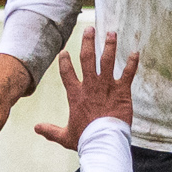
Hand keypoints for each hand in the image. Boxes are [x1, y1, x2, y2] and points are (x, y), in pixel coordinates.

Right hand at [34, 27, 138, 150]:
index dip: (64, 61)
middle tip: (90, 29)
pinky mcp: (122, 91)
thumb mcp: (65, 136)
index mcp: (75, 94)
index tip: (64, 52)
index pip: (67, 72)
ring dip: (109, 45)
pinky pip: (128, 73)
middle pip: (87, 58)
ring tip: (111, 33)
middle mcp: (90, 86)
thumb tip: (36, 128)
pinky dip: (132, 62)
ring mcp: (106, 86)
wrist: (104, 141)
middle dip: (88, 42)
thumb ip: (50, 130)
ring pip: (107, 60)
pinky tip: (135, 52)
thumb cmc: (85, 139)